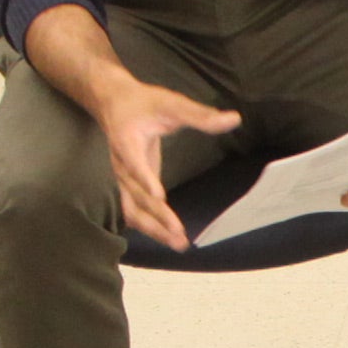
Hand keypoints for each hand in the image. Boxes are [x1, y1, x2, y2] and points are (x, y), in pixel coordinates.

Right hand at [93, 79, 245, 250]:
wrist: (113, 103)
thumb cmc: (144, 103)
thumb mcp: (172, 103)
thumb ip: (201, 115)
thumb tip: (234, 119)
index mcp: (127, 140)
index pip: (134, 162)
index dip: (144, 178)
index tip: (158, 196)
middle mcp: (120, 164)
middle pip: (135, 196)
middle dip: (156, 216)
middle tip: (179, 232)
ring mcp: (122, 178)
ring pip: (132, 210)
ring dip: (153, 229)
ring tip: (179, 244)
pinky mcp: (128, 186)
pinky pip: (134, 211)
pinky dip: (150, 227)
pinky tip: (170, 239)